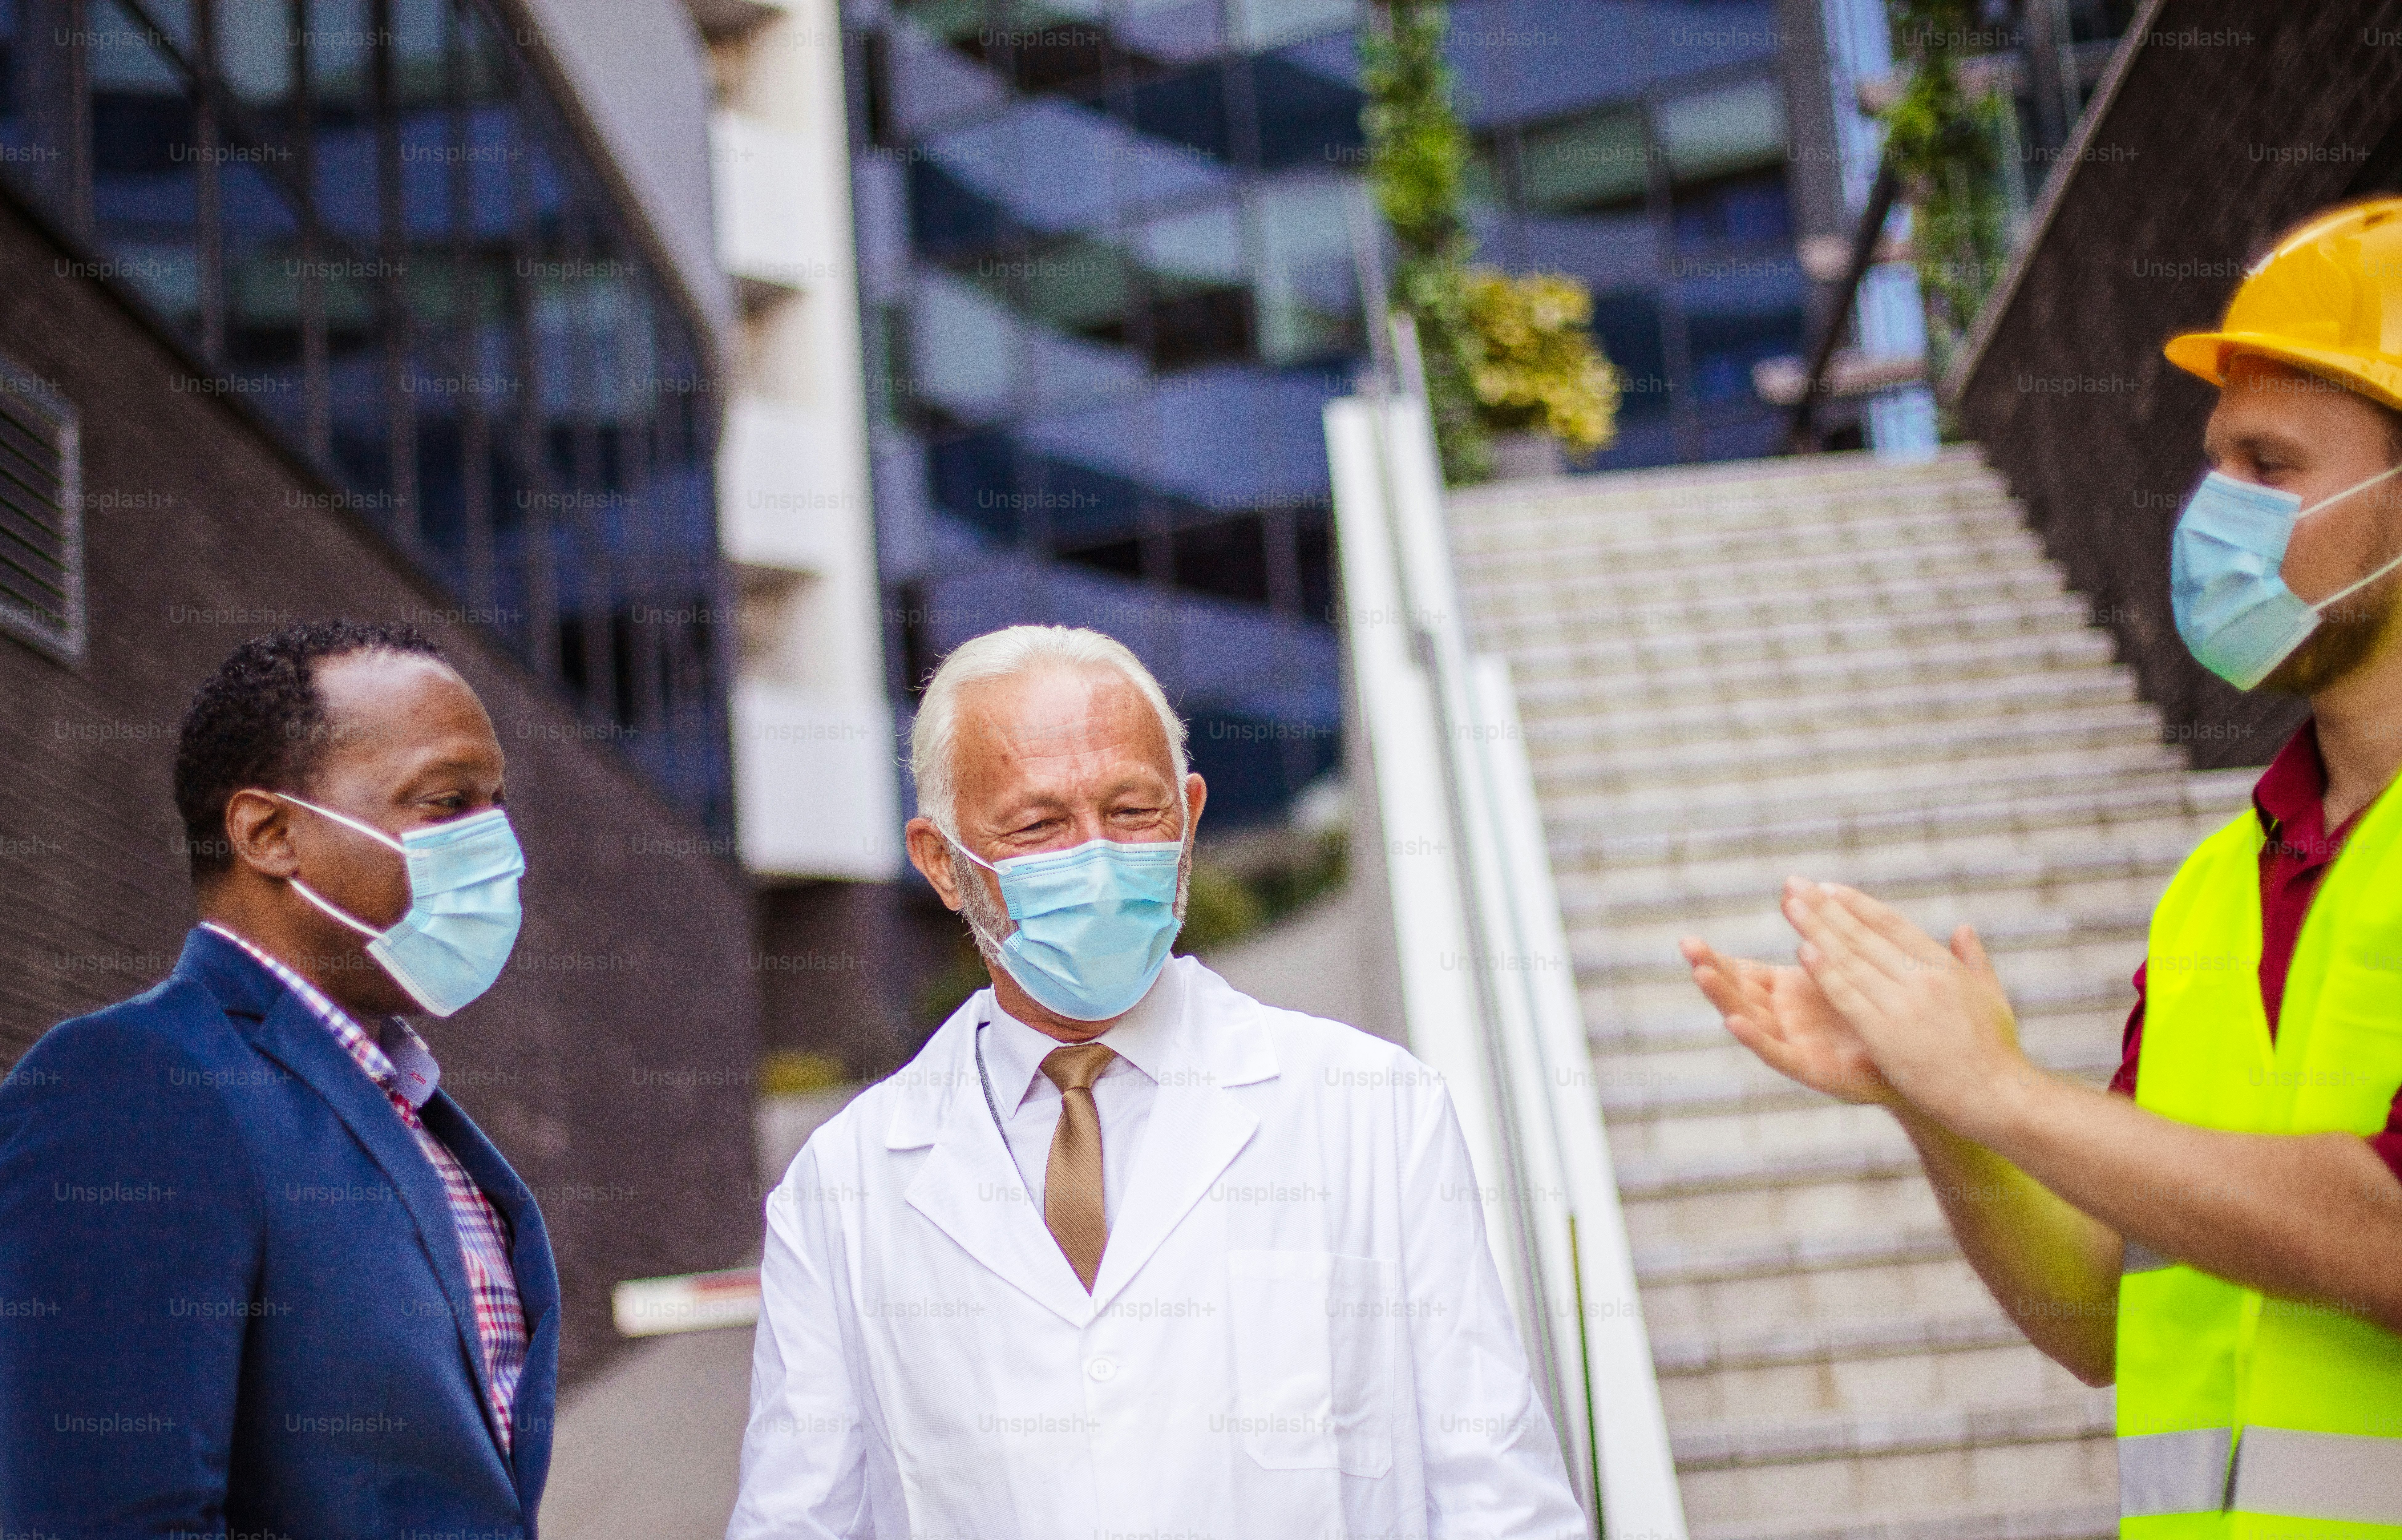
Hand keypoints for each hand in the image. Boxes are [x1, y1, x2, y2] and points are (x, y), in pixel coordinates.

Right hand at [1679, 933, 1900, 1106]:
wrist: (1913, 1063)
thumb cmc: (1882, 1015)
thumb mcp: (1851, 968)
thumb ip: (1831, 937)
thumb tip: (1819, 887)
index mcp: (1788, 991)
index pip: (1744, 971)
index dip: (1717, 958)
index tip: (1689, 940)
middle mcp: (1783, 1016)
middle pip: (1738, 991)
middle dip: (1710, 969)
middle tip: (1686, 946)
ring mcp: (1793, 1042)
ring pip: (1749, 1017)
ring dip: (1724, 996)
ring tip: (1700, 974)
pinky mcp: (1809, 1068)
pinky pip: (1776, 1052)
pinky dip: (1755, 1038)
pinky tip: (1734, 1021)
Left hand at [1780, 877, 2033, 1137]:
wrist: (1997, 1097)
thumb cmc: (1996, 1052)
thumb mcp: (1993, 998)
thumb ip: (1975, 961)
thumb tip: (1963, 928)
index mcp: (1944, 966)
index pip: (1891, 924)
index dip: (1856, 904)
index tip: (1828, 888)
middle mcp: (1922, 978)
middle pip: (1863, 934)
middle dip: (1824, 907)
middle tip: (1794, 884)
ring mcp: (1903, 1005)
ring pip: (1849, 959)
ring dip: (1815, 930)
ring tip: (1790, 905)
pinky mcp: (1886, 1035)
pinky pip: (1847, 997)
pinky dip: (1824, 973)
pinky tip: (1802, 951)